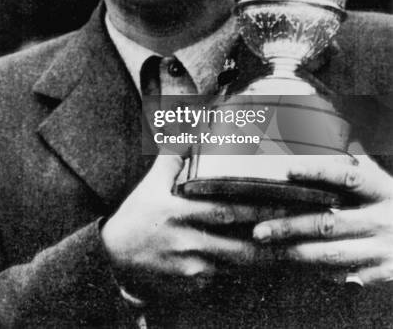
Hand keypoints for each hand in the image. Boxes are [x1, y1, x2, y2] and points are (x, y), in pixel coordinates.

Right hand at [101, 153, 284, 296]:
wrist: (114, 257)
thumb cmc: (137, 215)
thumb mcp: (151, 183)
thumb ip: (172, 156)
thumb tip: (187, 126)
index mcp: (178, 213)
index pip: (225, 210)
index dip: (257, 208)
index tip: (283, 201)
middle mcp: (187, 242)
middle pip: (240, 244)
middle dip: (272, 237)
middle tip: (299, 227)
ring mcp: (190, 268)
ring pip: (237, 265)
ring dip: (264, 258)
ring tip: (290, 246)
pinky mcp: (191, 285)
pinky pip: (224, 278)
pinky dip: (243, 271)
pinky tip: (263, 263)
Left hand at [252, 153, 392, 284]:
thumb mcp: (380, 180)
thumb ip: (351, 167)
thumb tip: (314, 143)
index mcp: (380, 189)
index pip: (347, 177)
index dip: (318, 172)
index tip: (289, 170)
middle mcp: (381, 218)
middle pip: (329, 222)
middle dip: (290, 227)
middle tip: (260, 230)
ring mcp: (384, 248)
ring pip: (333, 253)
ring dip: (297, 252)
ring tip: (270, 249)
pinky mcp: (386, 272)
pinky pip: (347, 277)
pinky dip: (322, 274)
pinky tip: (298, 268)